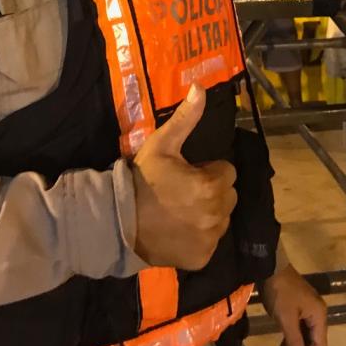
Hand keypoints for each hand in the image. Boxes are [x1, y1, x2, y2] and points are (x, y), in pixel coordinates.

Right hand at [130, 84, 236, 269]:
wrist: (117, 222)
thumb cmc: (142, 179)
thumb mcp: (163, 145)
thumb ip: (187, 118)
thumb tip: (200, 86)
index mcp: (211, 186)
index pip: (227, 172)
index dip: (208, 171)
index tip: (188, 174)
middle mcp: (216, 215)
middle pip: (228, 196)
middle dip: (213, 191)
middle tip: (184, 192)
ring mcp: (210, 239)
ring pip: (222, 220)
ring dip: (209, 214)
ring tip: (181, 211)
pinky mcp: (202, 259)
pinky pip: (211, 243)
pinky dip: (200, 238)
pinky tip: (179, 231)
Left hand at [261, 265, 327, 345]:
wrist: (271, 268)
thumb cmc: (281, 293)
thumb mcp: (286, 319)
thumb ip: (294, 341)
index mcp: (319, 315)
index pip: (319, 343)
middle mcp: (317, 313)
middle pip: (313, 340)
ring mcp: (307, 309)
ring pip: (304, 335)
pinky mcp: (297, 307)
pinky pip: (298, 327)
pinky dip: (291, 338)